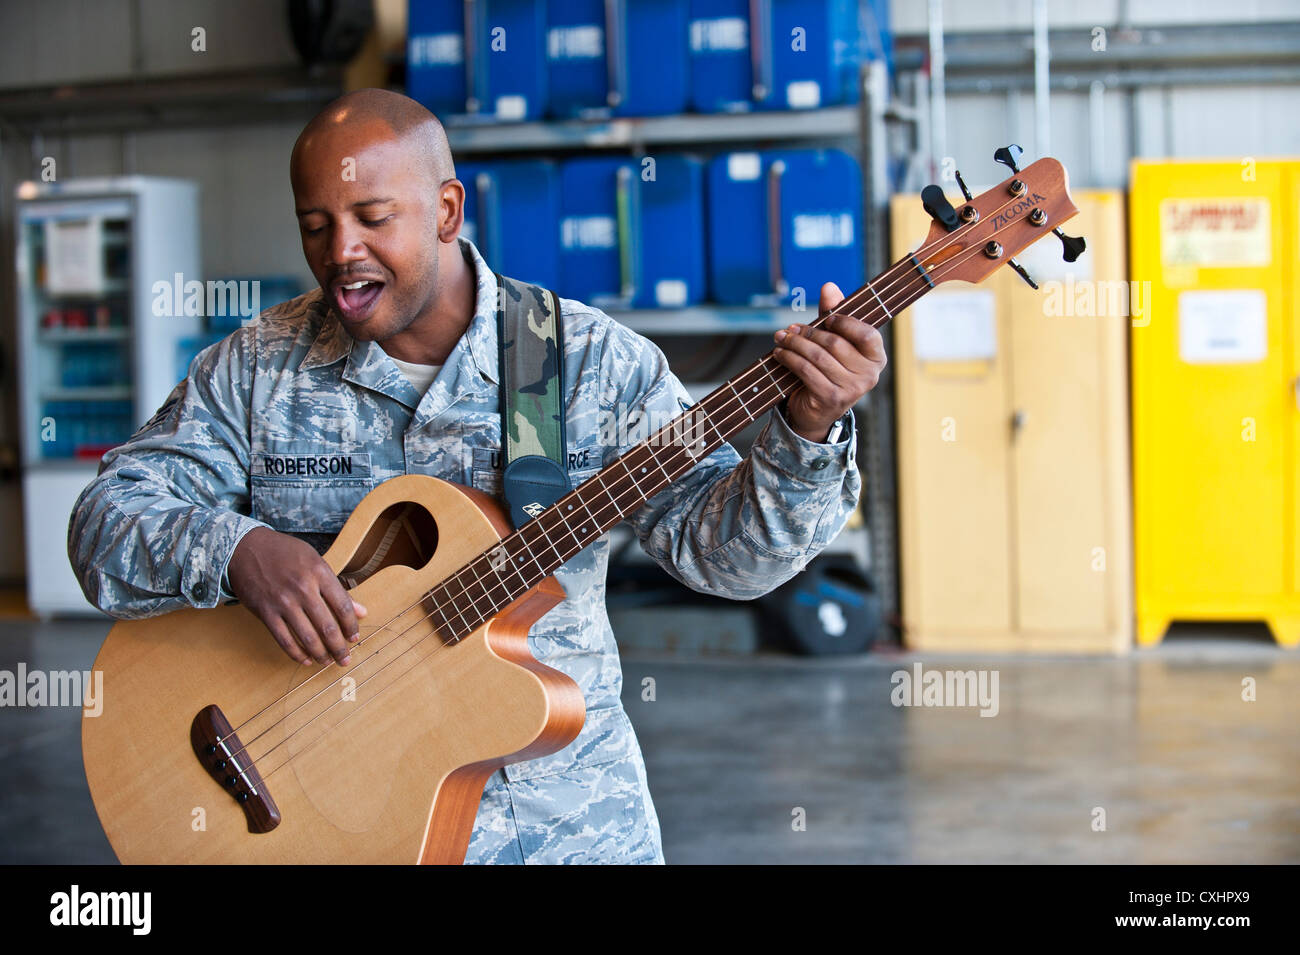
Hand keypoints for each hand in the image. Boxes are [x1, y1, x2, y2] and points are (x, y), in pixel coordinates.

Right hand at [226, 526, 367, 666]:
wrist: (245, 548)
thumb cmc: (284, 553)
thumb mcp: (315, 561)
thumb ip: (337, 588)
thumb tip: (361, 611)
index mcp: (319, 573)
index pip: (343, 606)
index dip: (351, 626)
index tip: (354, 638)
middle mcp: (302, 588)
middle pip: (327, 626)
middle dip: (339, 648)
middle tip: (344, 659)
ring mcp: (283, 602)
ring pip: (307, 637)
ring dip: (320, 654)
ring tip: (327, 662)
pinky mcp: (265, 612)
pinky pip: (284, 640)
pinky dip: (296, 654)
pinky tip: (305, 660)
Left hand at [772, 282, 887, 441]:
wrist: (818, 410)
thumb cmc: (830, 369)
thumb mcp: (835, 341)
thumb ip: (834, 314)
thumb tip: (829, 286)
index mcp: (876, 357)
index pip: (868, 334)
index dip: (846, 323)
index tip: (827, 318)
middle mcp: (869, 375)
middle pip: (835, 343)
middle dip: (808, 333)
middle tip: (789, 329)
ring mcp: (852, 389)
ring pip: (818, 357)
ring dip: (795, 344)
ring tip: (781, 338)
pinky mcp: (832, 398)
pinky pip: (807, 371)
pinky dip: (790, 359)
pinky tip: (780, 354)